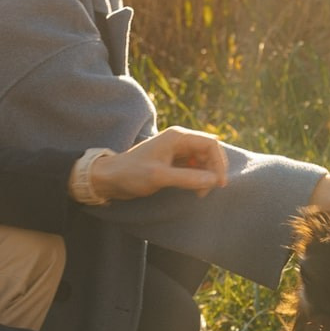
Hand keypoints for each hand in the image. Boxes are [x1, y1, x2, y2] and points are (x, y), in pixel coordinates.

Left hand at [90, 127, 228, 200]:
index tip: (219, 183)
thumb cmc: (131, 174)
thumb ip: (188, 178)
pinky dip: (197, 178)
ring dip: (205, 175)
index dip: (219, 163)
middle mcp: (179, 141)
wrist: (110, 178)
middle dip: (212, 170)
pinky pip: (193, 167)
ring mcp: (176, 151)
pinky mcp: (172, 162)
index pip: (210, 144)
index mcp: (177, 137)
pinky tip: (193, 189)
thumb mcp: (160, 177)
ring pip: (202, 160)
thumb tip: (214, 180)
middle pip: (208, 152)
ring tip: (199, 193)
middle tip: (207, 191)